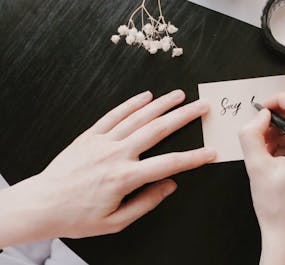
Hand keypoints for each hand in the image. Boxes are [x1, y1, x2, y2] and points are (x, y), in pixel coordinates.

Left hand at [0, 90, 215, 247]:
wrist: (41, 205)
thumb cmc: (77, 217)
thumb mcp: (116, 221)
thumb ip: (146, 202)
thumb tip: (170, 185)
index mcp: (125, 177)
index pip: (168, 163)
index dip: (193, 158)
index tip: (210, 152)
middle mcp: (116, 154)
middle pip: (157, 130)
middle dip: (183, 116)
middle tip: (201, 106)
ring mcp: (102, 141)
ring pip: (137, 117)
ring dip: (161, 104)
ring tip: (180, 95)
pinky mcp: (89, 136)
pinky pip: (113, 115)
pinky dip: (130, 104)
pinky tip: (145, 96)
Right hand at [239, 93, 284, 264]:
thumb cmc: (278, 209)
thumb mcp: (256, 167)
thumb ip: (252, 135)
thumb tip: (259, 116)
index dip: (280, 100)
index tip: (264, 106)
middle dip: (279, 118)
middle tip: (259, 126)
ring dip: (282, 131)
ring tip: (264, 146)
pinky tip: (273, 154)